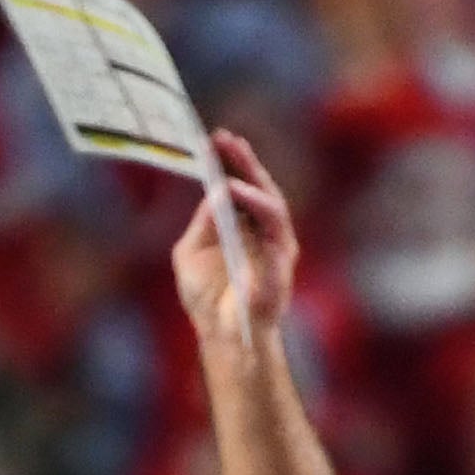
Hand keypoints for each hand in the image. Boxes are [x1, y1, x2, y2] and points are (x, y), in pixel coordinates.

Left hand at [170, 130, 299, 360]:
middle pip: (257, 186)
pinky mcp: (283, 260)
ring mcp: (276, 245)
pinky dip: (255, 202)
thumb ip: (202, 221)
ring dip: (251, 173)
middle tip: (222, 137)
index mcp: (242, 229)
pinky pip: (273, 223)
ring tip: (231, 152)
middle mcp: (262, 233)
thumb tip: (215, 190)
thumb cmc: (207, 300)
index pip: (238, 188)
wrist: (222, 338)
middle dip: (241, 159)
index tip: (209, 141)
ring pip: (271, 199)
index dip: (226, 163)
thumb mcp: (190, 252)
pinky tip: (235, 189)